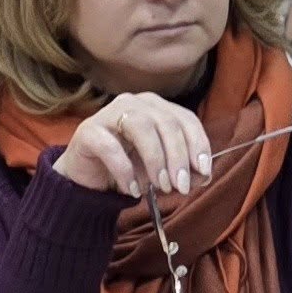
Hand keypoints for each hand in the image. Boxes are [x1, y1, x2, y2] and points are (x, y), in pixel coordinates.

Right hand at [53, 92, 210, 197]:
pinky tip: (133, 189)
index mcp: (157, 107)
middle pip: (167, 123)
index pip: (186, 119)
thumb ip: (183, 170)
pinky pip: (110, 147)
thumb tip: (203, 176)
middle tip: (181, 186)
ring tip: (161, 187)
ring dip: (156, 160)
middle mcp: (135, 103)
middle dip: (178, 157)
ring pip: (142, 128)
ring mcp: (109, 113)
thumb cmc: (129, 168)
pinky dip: (125, 171)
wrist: (88, 178)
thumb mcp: (162, 170)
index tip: (204, 171)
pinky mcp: (88, 130)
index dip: (198, 144)